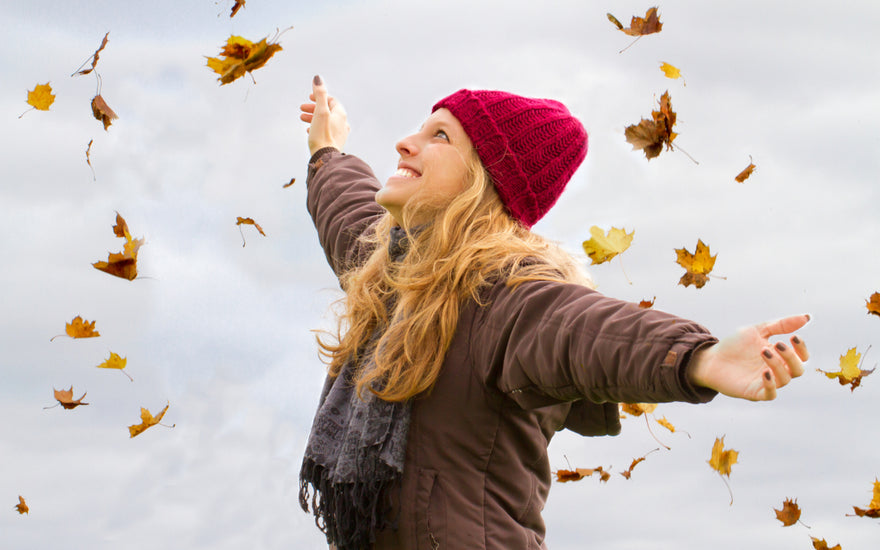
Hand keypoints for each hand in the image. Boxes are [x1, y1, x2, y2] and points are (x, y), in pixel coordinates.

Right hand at [300, 75, 349, 156]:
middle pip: (328, 111)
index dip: (319, 97)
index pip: (331, 100)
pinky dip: (317, 127)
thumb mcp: (320, 111)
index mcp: (341, 114)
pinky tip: (309, 131)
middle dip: (314, 108)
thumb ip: (319, 94)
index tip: (309, 98)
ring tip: (302, 118)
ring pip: (326, 121)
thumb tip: (318, 78)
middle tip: (301, 109)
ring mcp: (340, 133)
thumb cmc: (322, 134)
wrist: (325, 157)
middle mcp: (343, 123)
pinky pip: (326, 131)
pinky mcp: (335, 142)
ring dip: (313, 117)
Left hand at [687, 314, 809, 400]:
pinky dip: (771, 384)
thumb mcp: (757, 331)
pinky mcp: (754, 392)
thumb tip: (807, 317)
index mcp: (780, 357)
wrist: (711, 358)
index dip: (802, 348)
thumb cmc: (734, 345)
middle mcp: (777, 371)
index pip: (802, 357)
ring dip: (778, 365)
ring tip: (764, 351)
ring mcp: (766, 382)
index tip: (794, 337)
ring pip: (785, 380)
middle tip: (778, 344)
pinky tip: (765, 372)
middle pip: (798, 369)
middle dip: (792, 356)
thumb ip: (780, 325)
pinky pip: (770, 394)